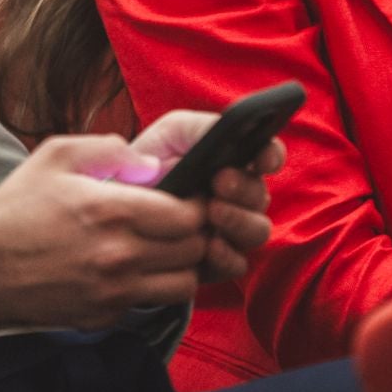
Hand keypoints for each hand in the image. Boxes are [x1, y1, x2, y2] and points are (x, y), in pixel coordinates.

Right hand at [0, 134, 209, 329]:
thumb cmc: (15, 208)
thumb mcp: (57, 155)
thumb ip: (110, 148)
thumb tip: (151, 161)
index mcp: (113, 210)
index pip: (189, 216)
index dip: (198, 204)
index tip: (189, 197)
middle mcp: (119, 255)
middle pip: (193, 251)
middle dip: (196, 234)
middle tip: (182, 222)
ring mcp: (113, 291)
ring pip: (183, 286)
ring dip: (182, 266)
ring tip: (165, 249)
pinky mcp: (103, 316)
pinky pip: (149, 303)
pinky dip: (151, 288)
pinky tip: (133, 269)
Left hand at [131, 110, 284, 284]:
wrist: (120, 197)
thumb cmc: (149, 160)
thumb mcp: (173, 132)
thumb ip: (203, 127)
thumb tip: (230, 130)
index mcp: (236, 162)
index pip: (268, 156)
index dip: (271, 156)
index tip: (261, 158)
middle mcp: (241, 197)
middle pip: (262, 197)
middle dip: (245, 189)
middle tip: (220, 181)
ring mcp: (232, 230)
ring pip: (257, 231)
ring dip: (240, 221)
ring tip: (213, 211)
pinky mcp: (217, 262)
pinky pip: (237, 265)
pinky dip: (228, 256)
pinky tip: (210, 246)